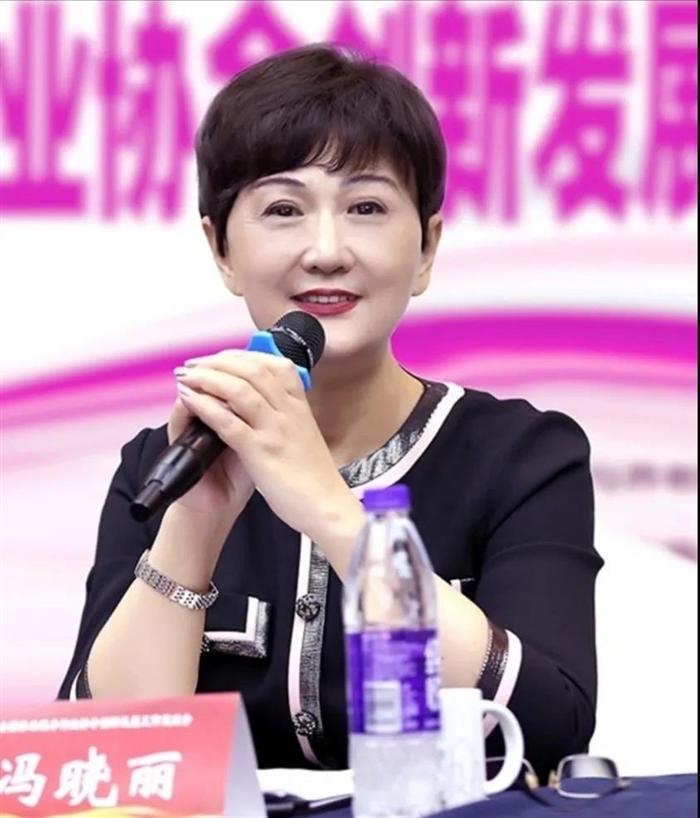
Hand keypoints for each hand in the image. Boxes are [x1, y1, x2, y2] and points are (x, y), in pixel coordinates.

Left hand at [173, 350, 358, 541]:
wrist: (327, 507)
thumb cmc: (314, 477)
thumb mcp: (304, 435)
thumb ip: (287, 415)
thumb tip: (265, 400)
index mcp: (300, 405)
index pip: (273, 364)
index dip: (242, 356)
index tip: (220, 358)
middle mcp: (288, 411)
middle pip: (252, 369)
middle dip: (218, 362)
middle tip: (194, 365)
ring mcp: (275, 430)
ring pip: (238, 389)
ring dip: (207, 378)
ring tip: (186, 376)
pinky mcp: (260, 452)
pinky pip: (228, 422)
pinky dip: (205, 406)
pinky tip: (189, 400)